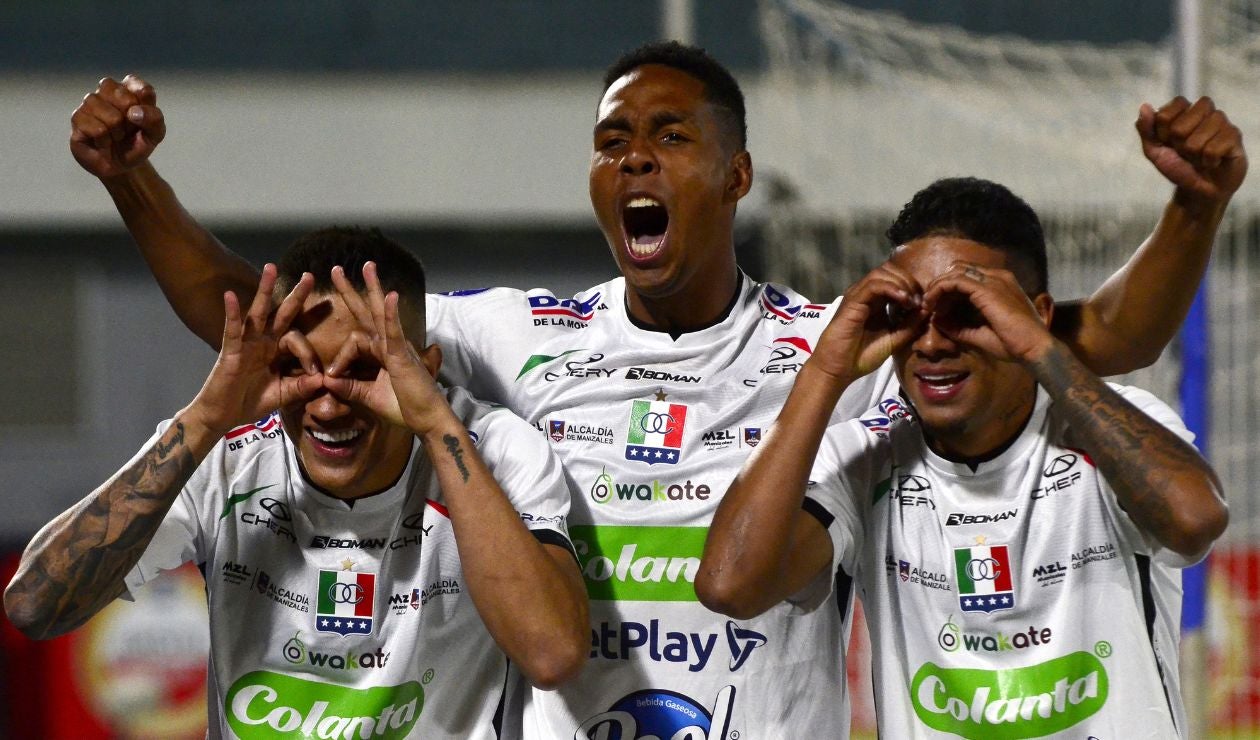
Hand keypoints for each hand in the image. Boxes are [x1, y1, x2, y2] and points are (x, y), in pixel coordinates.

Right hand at [70, 75, 165, 179]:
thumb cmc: (137, 143)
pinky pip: (98, 129)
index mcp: (129, 88)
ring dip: (117, 133)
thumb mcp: (155, 133)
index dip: (147, 110)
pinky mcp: (77, 117)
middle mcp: (107, 90)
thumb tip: (133, 112)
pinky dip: (105, 141)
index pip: (143, 89)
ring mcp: (90, 102)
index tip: (143, 121)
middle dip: (131, 122)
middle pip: (125, 98)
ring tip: (114, 136)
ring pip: (111, 116)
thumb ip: (154, 119)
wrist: (119, 165)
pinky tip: (102, 142)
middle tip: (126, 130)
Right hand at [184, 264, 320, 435]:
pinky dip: (232, 313)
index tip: (318, 373)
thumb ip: (302, 386)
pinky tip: (231, 295)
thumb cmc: (250, 403)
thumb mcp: (283, 395)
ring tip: (271, 268)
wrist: (223, 417)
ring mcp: (246, 344)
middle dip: (296, 296)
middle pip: (282, 314)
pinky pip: (232, 329)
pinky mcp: (230, 350)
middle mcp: (263, 342)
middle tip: (309, 275)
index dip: (308, 354)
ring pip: (258, 313)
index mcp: (276, 351)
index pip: (297, 339)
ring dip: (265, 290)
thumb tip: (325, 379)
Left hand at [325, 263, 449, 434]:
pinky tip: (390, 296)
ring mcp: (396, 347)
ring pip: (380, 314)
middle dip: (352, 291)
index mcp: (381, 353)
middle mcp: (388, 345)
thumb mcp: (369, 397)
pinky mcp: (402, 355)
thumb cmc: (404, 408)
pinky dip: (391, 315)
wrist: (426, 420)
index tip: (330, 377)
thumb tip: (326, 380)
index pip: (354, 342)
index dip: (339, 358)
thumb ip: (349, 387)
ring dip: (373, 289)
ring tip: (367, 266)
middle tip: (336, 269)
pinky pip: (394, 331)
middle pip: (367, 312)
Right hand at [809, 263, 925, 383]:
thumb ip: (910, 325)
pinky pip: (873, 285)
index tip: (924, 304)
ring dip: (902, 283)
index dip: (912, 286)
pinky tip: (903, 300)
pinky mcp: (852, 301)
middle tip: (920, 301)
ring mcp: (857, 296)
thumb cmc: (861, 356)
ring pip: (882, 273)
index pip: (895, 279)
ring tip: (911, 301)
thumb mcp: (894, 340)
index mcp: (875, 301)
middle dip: (909, 282)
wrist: (838, 369)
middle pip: (890, 271)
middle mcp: (865, 294)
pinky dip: (891, 288)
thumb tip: (927, 309)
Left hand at [922, 263, 1052, 363]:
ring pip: (954, 272)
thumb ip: (959, 327)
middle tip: (929, 304)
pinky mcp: (987, 289)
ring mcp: (993, 280)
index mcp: (999, 285)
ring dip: (937, 286)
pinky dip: (940, 289)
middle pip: (958, 269)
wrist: (1035, 348)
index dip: (947, 289)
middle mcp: (997, 277)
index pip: (967, 275)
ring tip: (928, 304)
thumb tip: (937, 321)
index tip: (936, 307)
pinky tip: (932, 304)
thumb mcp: (980, 334)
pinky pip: (955, 281)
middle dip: (940, 284)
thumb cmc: (1013, 344)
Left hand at [1137, 96, 1246, 210]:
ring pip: (1197, 139)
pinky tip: (1213, 162)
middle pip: (1181, 126)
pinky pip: (1213, 149)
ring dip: (1193, 155)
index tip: (1168, 141)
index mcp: (1185, 110)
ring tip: (1200, 158)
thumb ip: (1146, 129)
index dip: (1165, 128)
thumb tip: (1144, 106)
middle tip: (1186, 152)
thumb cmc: (1178, 166)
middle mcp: (1205, 111)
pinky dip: (1208, 161)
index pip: (1174, 105)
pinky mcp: (1235, 136)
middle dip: (1178, 145)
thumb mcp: (1155, 151)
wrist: (1198, 190)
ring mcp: (1222, 122)